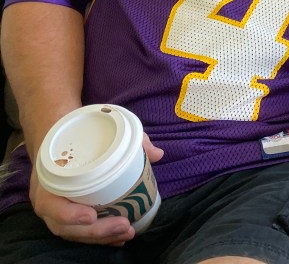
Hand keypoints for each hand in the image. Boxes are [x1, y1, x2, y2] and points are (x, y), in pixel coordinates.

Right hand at [28, 133, 162, 244]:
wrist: (57, 143)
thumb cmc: (79, 139)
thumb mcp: (100, 133)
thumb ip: (130, 141)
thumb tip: (157, 154)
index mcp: (48, 180)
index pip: (49, 203)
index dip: (68, 214)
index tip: (91, 215)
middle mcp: (49, 201)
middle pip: (65, 226)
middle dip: (95, 231)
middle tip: (124, 225)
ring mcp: (56, 212)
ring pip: (74, 234)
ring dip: (101, 237)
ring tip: (127, 233)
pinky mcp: (67, 218)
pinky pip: (80, 233)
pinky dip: (99, 238)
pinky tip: (119, 238)